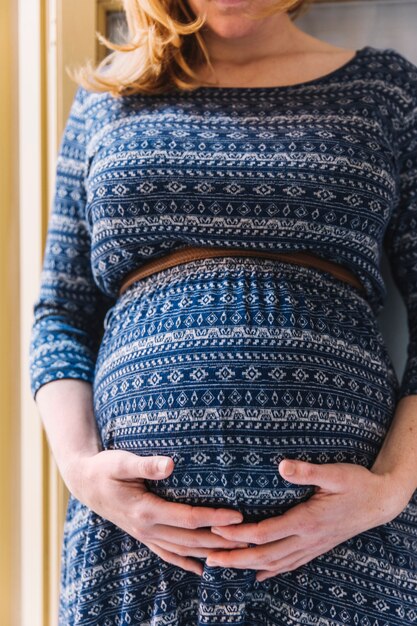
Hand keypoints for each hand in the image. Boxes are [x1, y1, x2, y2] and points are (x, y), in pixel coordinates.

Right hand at [64, 450, 247, 575]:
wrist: (84, 483)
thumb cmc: (105, 468)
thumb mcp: (121, 462)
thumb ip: (146, 464)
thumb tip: (171, 464)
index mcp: (145, 510)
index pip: (188, 518)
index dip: (214, 518)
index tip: (238, 516)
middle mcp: (147, 528)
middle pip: (191, 539)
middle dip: (221, 540)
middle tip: (249, 538)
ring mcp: (145, 535)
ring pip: (183, 549)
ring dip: (209, 552)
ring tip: (236, 553)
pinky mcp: (144, 535)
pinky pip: (168, 553)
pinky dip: (186, 562)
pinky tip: (202, 569)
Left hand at [205, 459, 408, 581]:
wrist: (380, 501)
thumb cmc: (357, 483)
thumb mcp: (334, 472)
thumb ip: (307, 471)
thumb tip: (282, 465)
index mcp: (307, 520)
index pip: (265, 532)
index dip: (239, 534)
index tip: (216, 529)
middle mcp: (307, 539)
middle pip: (264, 555)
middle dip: (235, 558)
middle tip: (208, 558)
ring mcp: (312, 546)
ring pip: (275, 563)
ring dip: (247, 566)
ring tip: (223, 566)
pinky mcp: (317, 547)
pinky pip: (290, 564)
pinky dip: (271, 571)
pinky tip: (259, 575)